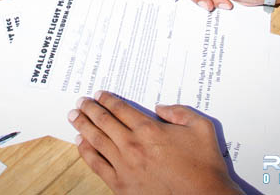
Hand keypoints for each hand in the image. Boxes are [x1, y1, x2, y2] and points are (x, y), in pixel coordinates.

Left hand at [68, 91, 242, 194]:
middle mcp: (133, 145)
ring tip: (74, 116)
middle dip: (90, 109)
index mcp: (150, 130)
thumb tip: (160, 108)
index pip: (121, 109)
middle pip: (104, 121)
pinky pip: (96, 165)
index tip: (99, 95)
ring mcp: (124, 166)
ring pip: (96, 140)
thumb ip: (180, 111)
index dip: (107, 100)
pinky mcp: (121, 185)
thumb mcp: (201, 127)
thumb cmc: (205, 166)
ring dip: (83, 126)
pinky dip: (85, 152)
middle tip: (81, 102)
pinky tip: (80, 143)